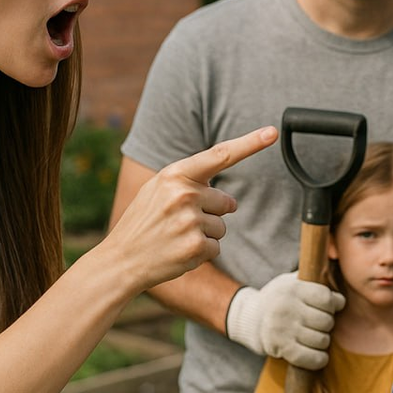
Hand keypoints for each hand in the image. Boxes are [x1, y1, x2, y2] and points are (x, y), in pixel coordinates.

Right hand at [103, 127, 277, 292]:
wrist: (121, 260)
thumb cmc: (143, 222)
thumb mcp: (157, 190)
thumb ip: (189, 182)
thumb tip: (229, 197)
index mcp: (174, 175)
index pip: (219, 155)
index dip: (249, 143)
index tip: (271, 132)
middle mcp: (184, 194)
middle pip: (226, 202)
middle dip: (212, 213)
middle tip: (181, 222)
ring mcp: (190, 221)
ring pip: (222, 227)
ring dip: (205, 235)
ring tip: (176, 237)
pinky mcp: (195, 246)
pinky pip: (216, 247)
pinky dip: (202, 252)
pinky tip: (179, 251)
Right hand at [225, 271, 344, 368]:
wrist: (251, 319)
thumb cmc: (280, 298)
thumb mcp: (291, 281)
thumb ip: (312, 276)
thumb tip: (337, 260)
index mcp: (292, 289)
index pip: (327, 298)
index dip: (335, 303)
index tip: (333, 305)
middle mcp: (287, 308)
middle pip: (327, 321)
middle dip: (327, 323)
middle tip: (318, 322)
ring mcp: (283, 330)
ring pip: (322, 340)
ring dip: (322, 341)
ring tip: (314, 335)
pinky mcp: (281, 349)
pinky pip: (311, 358)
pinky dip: (319, 359)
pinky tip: (318, 355)